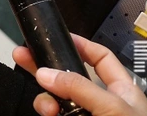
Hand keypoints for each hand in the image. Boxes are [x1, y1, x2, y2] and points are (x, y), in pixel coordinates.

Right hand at [14, 35, 146, 115]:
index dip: (80, 45)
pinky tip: (47, 114)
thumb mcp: (112, 109)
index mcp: (122, 92)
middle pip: (70, 78)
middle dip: (48, 68)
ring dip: (46, 99)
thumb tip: (48, 74)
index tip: (57, 38)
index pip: (100, 59)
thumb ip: (80, 89)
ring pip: (58, 101)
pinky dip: (47, 113)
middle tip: (24, 57)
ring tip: (46, 106)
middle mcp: (102, 105)